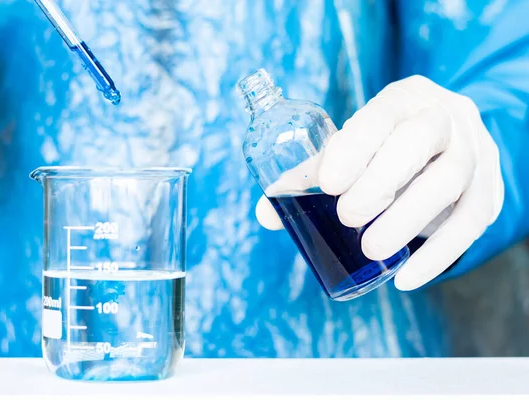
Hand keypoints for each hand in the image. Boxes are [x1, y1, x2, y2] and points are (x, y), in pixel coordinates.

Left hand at [256, 75, 503, 290]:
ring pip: (450, 182)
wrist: (446, 143)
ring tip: (371, 249)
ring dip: (408, 219)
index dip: (356, 146)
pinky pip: (471, 224)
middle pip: (421, 141)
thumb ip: (313, 174)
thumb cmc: (386, 147)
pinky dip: (438, 255)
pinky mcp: (488, 191)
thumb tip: (267, 214)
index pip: (382, 114)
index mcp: (405, 98)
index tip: (327, 183)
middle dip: (381, 181)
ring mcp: (475, 153)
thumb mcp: (354, 147)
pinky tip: (406, 278)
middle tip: (347, 217)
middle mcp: (446, 117)